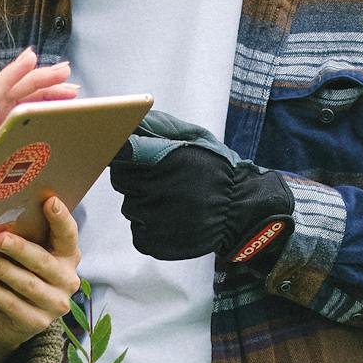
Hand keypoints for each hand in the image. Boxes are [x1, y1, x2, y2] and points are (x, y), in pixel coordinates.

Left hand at [0, 195, 81, 362]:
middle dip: (20, 249)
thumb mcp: (25, 255)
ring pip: (27, 284)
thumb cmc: (18, 274)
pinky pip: (13, 305)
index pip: (68, 235)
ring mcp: (54, 304)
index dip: (61, 218)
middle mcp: (67, 281)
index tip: (49, 201)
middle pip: (43, 262)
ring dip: (3, 270)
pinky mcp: (37, 323)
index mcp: (67, 257)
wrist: (11, 319)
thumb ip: (23, 237)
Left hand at [109, 117, 293, 263]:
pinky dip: (152, 226)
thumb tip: (130, 121)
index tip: (126, 152)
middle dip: (138, 178)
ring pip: (131, 206)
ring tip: (176, 202)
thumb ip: (159, 128)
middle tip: (166, 181)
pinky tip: (174, 220)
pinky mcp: (150, 241)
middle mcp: (153, 189)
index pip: (121, 151)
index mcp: (161, 159)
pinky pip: (139, 230)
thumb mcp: (195, 136)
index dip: (122, 152)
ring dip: (146, 203)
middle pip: (122, 180)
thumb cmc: (216, 170)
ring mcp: (150, 218)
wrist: (241, 211)